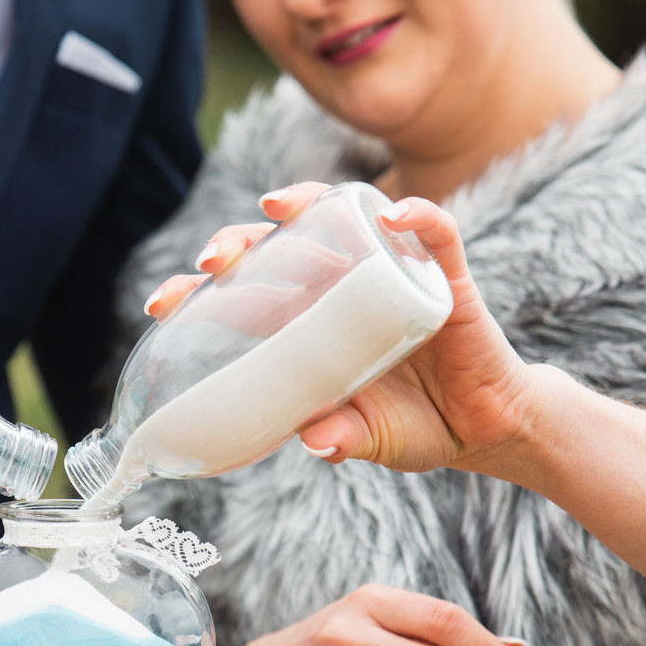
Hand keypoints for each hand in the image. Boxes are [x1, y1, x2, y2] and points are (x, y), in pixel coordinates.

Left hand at [144, 182, 541, 476]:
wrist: (485, 429)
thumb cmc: (416, 426)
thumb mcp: (369, 438)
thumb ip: (343, 438)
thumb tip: (313, 441)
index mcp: (309, 324)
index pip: (244, 292)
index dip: (199, 293)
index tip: (159, 305)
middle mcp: (342, 289)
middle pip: (280, 246)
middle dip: (239, 242)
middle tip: (211, 259)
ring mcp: (391, 275)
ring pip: (344, 218)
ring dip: (309, 203)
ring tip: (278, 208)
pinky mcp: (445, 277)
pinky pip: (435, 234)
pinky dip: (416, 217)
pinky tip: (391, 217)